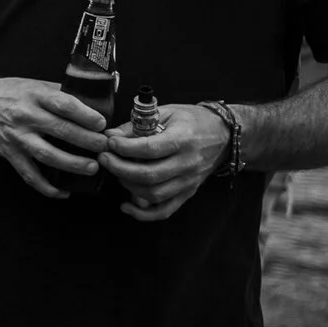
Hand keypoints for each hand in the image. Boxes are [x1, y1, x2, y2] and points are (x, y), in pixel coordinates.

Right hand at [0, 72, 110, 199]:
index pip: (63, 104)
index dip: (85, 115)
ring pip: (47, 154)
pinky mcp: (9, 153)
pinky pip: (29, 174)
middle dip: (87, 141)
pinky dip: (46, 187)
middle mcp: (25, 116)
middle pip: (60, 130)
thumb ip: (60, 93)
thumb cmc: (10, 92)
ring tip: (92, 167)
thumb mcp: (34, 84)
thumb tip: (93, 103)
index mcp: (34, 95)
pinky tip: (63, 192)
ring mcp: (16, 137)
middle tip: (104, 147)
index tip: (102, 124)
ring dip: (72, 163)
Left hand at [100, 104, 230, 221]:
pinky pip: (165, 210)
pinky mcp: (188, 193)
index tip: (109, 142)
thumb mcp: (167, 112)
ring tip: (115, 171)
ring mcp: (189, 181)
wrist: (224, 135)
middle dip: (119, 168)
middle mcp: (188, 164)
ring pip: (154, 194)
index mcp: (183, 140)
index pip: (150, 149)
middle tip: (103, 158)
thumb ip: (138, 124)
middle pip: (149, 175)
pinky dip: (143, 214)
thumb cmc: (192, 120)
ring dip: (127, 185)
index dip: (125, 148)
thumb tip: (110, 135)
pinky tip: (126, 206)